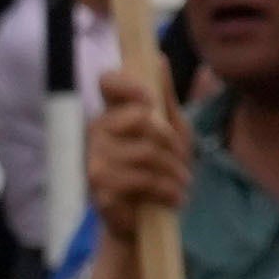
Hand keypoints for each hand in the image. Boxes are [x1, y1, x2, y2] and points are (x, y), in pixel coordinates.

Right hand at [83, 71, 191, 227]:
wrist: (146, 220)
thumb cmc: (159, 170)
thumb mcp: (171, 131)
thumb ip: (164, 98)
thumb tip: (158, 58)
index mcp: (113, 112)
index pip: (108, 82)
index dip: (129, 84)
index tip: (151, 101)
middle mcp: (97, 131)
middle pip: (142, 120)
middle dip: (173, 143)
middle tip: (183, 161)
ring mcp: (95, 160)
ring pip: (146, 153)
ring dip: (175, 172)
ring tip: (181, 184)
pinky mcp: (100, 189)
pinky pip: (142, 181)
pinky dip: (167, 191)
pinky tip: (173, 198)